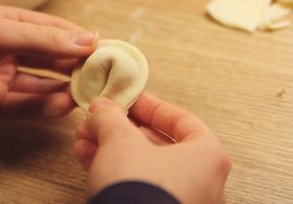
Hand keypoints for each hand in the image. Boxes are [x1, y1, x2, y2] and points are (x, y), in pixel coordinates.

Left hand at [0, 5, 97, 128]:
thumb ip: (43, 39)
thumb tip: (87, 39)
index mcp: (10, 24)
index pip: (54, 30)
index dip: (80, 39)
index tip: (105, 50)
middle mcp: (10, 50)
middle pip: (51, 57)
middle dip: (75, 66)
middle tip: (100, 76)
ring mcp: (3, 77)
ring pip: (42, 83)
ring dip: (64, 89)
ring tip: (85, 94)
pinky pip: (27, 105)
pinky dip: (46, 107)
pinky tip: (63, 107)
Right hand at [74, 93, 230, 203]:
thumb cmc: (141, 192)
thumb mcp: (120, 140)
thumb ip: (111, 117)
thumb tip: (101, 108)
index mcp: (207, 158)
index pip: (181, 120)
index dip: (150, 106)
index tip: (129, 99)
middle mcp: (202, 183)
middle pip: (156, 143)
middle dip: (120, 128)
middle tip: (101, 119)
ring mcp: (181, 202)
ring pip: (142, 165)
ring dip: (110, 147)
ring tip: (85, 137)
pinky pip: (137, 186)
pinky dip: (114, 170)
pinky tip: (87, 158)